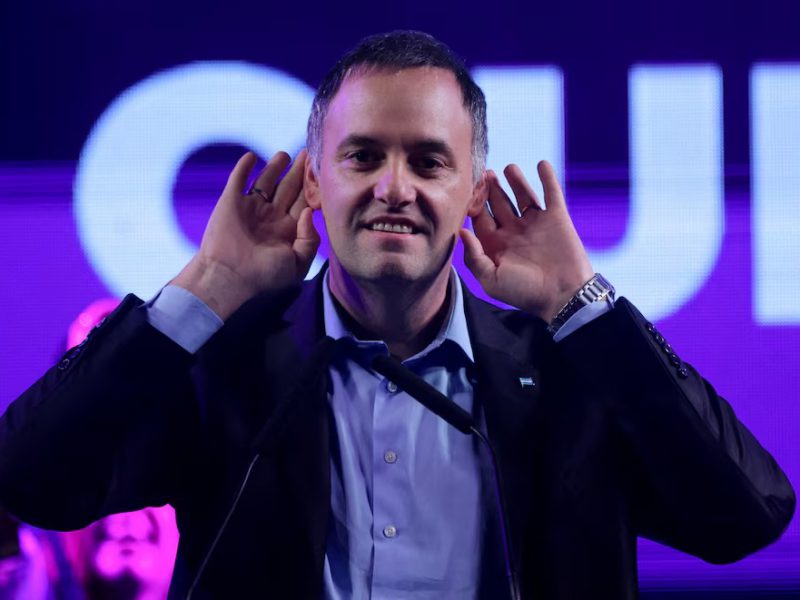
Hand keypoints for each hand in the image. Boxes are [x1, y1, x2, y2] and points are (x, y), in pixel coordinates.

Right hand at [172, 150, 318, 319]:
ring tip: (286, 155)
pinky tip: (251, 156)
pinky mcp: (231, 201)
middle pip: (288, 187)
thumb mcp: (298, 264)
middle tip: (308, 153)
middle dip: (298, 171)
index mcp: (287, 229)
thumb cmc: (264, 276)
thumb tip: (308, 212)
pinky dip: (243, 167)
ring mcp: (251, 207)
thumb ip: (309, 239)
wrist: (228, 276)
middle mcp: (271, 216)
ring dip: (275, 166)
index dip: (313, 187)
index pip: (303, 202)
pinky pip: (238, 179)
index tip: (322, 170)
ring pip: (266, 181)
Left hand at [460, 160, 593, 321]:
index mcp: (496, 246)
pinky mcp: (557, 219)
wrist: (563, 295)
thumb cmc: (525, 293)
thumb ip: (474, 257)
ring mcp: (536, 224)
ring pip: (522, 196)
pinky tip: (541, 164)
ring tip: (507, 168)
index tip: (468, 190)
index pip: (480, 219)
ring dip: (516, 181)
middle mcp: (514, 232)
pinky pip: (552, 194)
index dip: (474, 204)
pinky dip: (547, 178)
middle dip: (491, 189)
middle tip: (485, 173)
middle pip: (499, 204)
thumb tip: (462, 231)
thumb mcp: (491, 280)